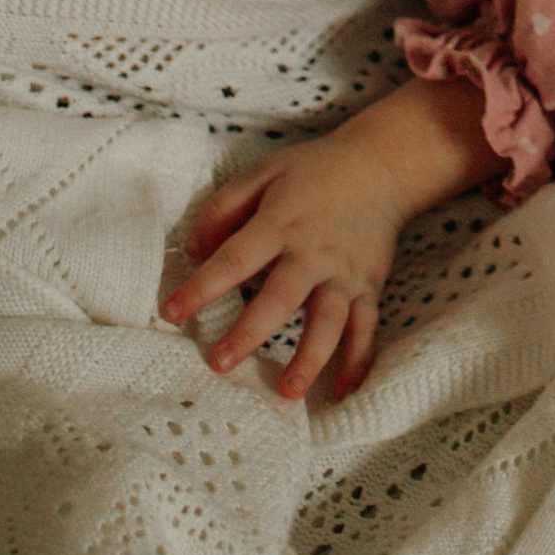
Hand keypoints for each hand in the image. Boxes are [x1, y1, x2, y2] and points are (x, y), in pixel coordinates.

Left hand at [161, 77, 497, 400]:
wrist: (383, 163)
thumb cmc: (315, 170)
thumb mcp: (265, 172)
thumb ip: (225, 207)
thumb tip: (193, 251)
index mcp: (281, 223)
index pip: (235, 259)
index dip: (202, 287)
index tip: (171, 312)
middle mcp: (313, 252)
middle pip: (280, 298)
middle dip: (250, 333)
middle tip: (220, 364)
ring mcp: (344, 273)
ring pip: (328, 321)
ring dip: (309, 357)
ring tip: (287, 391)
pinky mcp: (369, 284)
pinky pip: (366, 326)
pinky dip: (358, 359)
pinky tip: (344, 390)